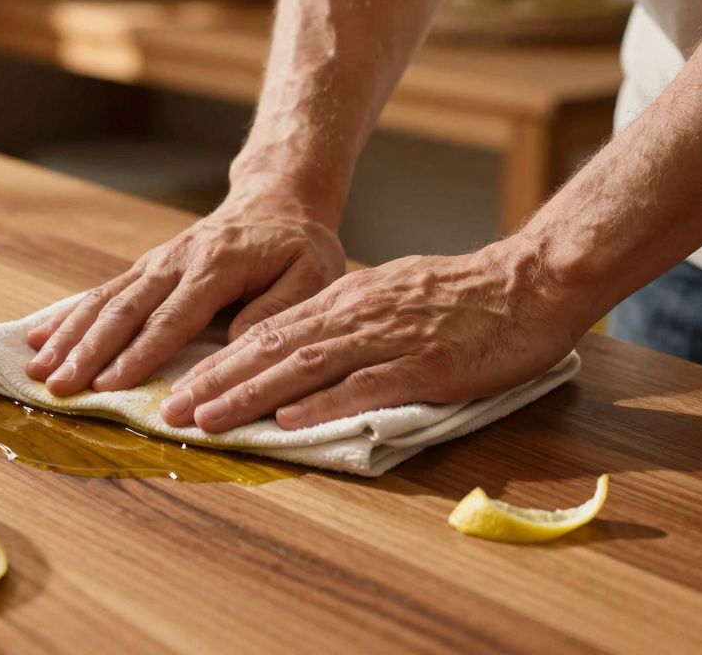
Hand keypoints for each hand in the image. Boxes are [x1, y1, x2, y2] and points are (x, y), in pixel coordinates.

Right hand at [24, 186, 345, 395]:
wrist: (276, 202)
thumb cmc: (298, 248)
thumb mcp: (310, 276)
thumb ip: (276, 312)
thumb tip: (234, 348)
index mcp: (216, 266)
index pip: (172, 318)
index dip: (139, 355)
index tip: (110, 387)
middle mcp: (175, 261)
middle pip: (124, 310)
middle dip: (87, 352)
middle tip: (58, 387)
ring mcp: (154, 263)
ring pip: (103, 301)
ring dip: (67, 337)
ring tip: (36, 369)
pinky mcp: (144, 269)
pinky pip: (100, 293)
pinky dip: (67, 317)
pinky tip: (37, 338)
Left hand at [159, 239, 586, 432]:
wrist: (530, 281)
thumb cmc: (461, 297)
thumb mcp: (389, 298)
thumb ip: (345, 324)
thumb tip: (299, 355)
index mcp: (344, 303)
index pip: (266, 333)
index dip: (219, 364)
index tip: (181, 389)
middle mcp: (354, 317)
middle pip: (271, 349)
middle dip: (216, 382)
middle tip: (171, 410)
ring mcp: (388, 340)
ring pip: (304, 367)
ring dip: (251, 395)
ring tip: (209, 419)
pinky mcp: (425, 366)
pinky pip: (366, 385)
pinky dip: (323, 404)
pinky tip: (290, 421)